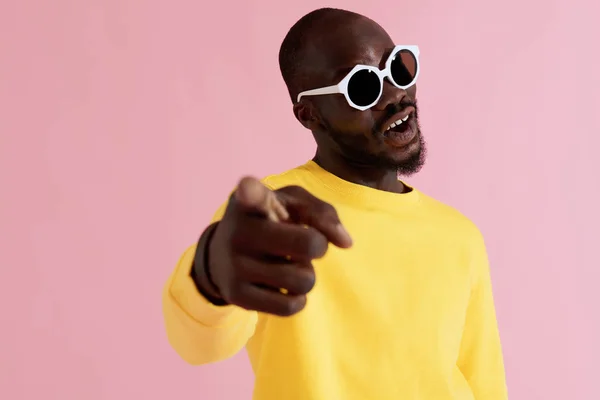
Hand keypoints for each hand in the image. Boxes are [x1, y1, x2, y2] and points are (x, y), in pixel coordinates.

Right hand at [206, 177, 351, 315]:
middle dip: (317, 247)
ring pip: (303, 280)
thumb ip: (322, 212)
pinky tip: (283, 287)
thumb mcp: (292, 203)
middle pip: (308, 244)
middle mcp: (238, 230)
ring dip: (306, 275)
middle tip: (304, 245)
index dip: (251, 191)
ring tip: (288, 265)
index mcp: (250, 200)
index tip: (246, 189)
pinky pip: (289, 307)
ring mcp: (234, 264)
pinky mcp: (236, 294)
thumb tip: (345, 242)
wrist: (220, 255)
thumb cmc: (269, 221)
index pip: (251, 193)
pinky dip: (297, 299)